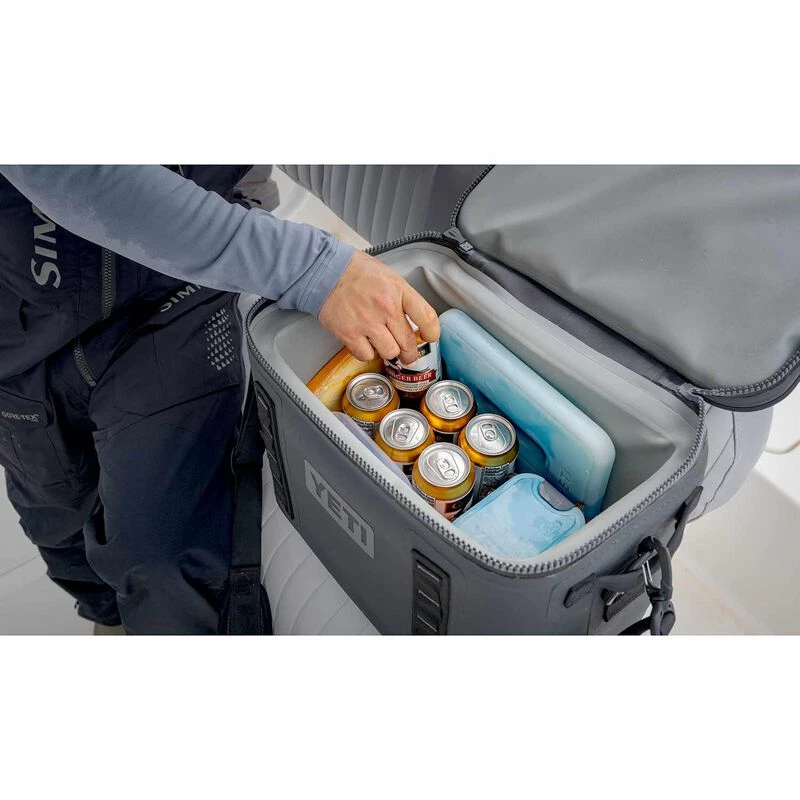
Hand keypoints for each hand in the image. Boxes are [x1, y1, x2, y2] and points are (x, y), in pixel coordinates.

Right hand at [318, 250, 439, 363]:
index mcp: (398, 290)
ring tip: (382, 344)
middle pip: (408, 343)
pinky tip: (364, 342)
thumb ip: (402, 297)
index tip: (430, 337)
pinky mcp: (349, 333)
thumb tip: (415, 319)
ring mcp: (367, 322)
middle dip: (410, 353)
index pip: (426, 317)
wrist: (324, 270)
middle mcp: (385, 307)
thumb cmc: (354, 271)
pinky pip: (366, 355)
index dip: (432, 332)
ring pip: (390, 352)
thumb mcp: (388, 276)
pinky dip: (366, 352)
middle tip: (407, 354)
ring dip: (387, 351)